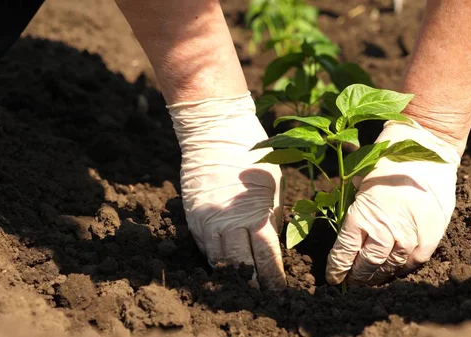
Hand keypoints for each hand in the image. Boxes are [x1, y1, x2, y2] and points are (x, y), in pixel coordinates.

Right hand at [168, 93, 285, 289]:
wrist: (215, 130)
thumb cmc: (252, 155)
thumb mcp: (273, 187)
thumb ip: (271, 219)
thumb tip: (273, 246)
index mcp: (254, 214)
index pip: (266, 259)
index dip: (272, 279)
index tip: (279, 292)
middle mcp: (227, 222)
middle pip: (240, 267)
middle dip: (252, 285)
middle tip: (261, 299)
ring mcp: (206, 221)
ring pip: (218, 262)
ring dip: (231, 278)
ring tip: (241, 289)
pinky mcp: (191, 217)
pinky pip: (203, 248)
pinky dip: (214, 260)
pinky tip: (223, 267)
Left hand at [326, 120, 460, 284]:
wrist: (426, 153)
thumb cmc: (387, 165)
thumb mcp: (359, 184)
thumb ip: (351, 211)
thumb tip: (342, 235)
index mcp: (361, 215)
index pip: (344, 253)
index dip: (337, 269)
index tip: (333, 277)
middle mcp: (384, 229)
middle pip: (366, 265)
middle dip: (356, 276)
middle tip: (351, 281)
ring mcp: (408, 236)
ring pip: (388, 268)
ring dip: (377, 276)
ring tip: (370, 277)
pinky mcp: (429, 239)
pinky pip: (411, 264)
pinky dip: (400, 269)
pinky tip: (393, 268)